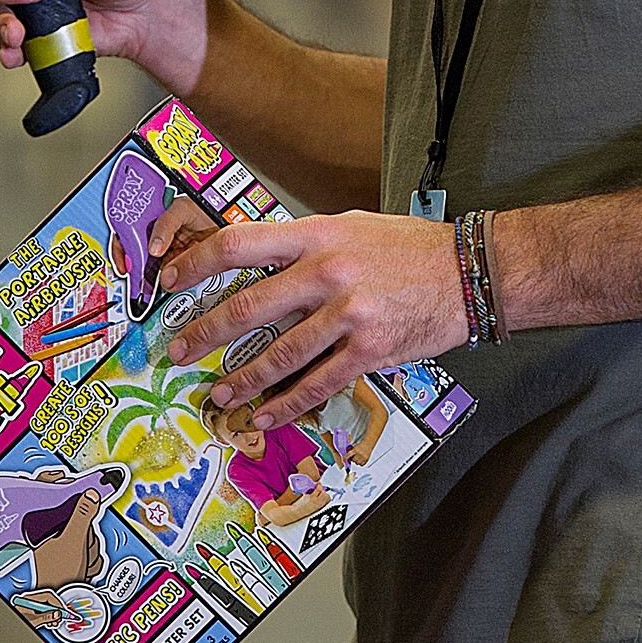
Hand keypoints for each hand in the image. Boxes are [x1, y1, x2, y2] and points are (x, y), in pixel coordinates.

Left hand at [159, 211, 466, 428]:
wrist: (471, 272)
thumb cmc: (411, 247)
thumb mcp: (353, 226)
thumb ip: (308, 244)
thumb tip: (261, 262)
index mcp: (318, 234)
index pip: (240, 243)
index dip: (197, 262)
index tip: (170, 280)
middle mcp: (327, 272)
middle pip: (248, 306)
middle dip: (205, 333)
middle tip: (179, 351)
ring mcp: (348, 314)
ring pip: (278, 355)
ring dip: (241, 379)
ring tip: (219, 394)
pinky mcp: (369, 350)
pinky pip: (316, 383)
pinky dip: (286, 404)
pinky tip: (266, 416)